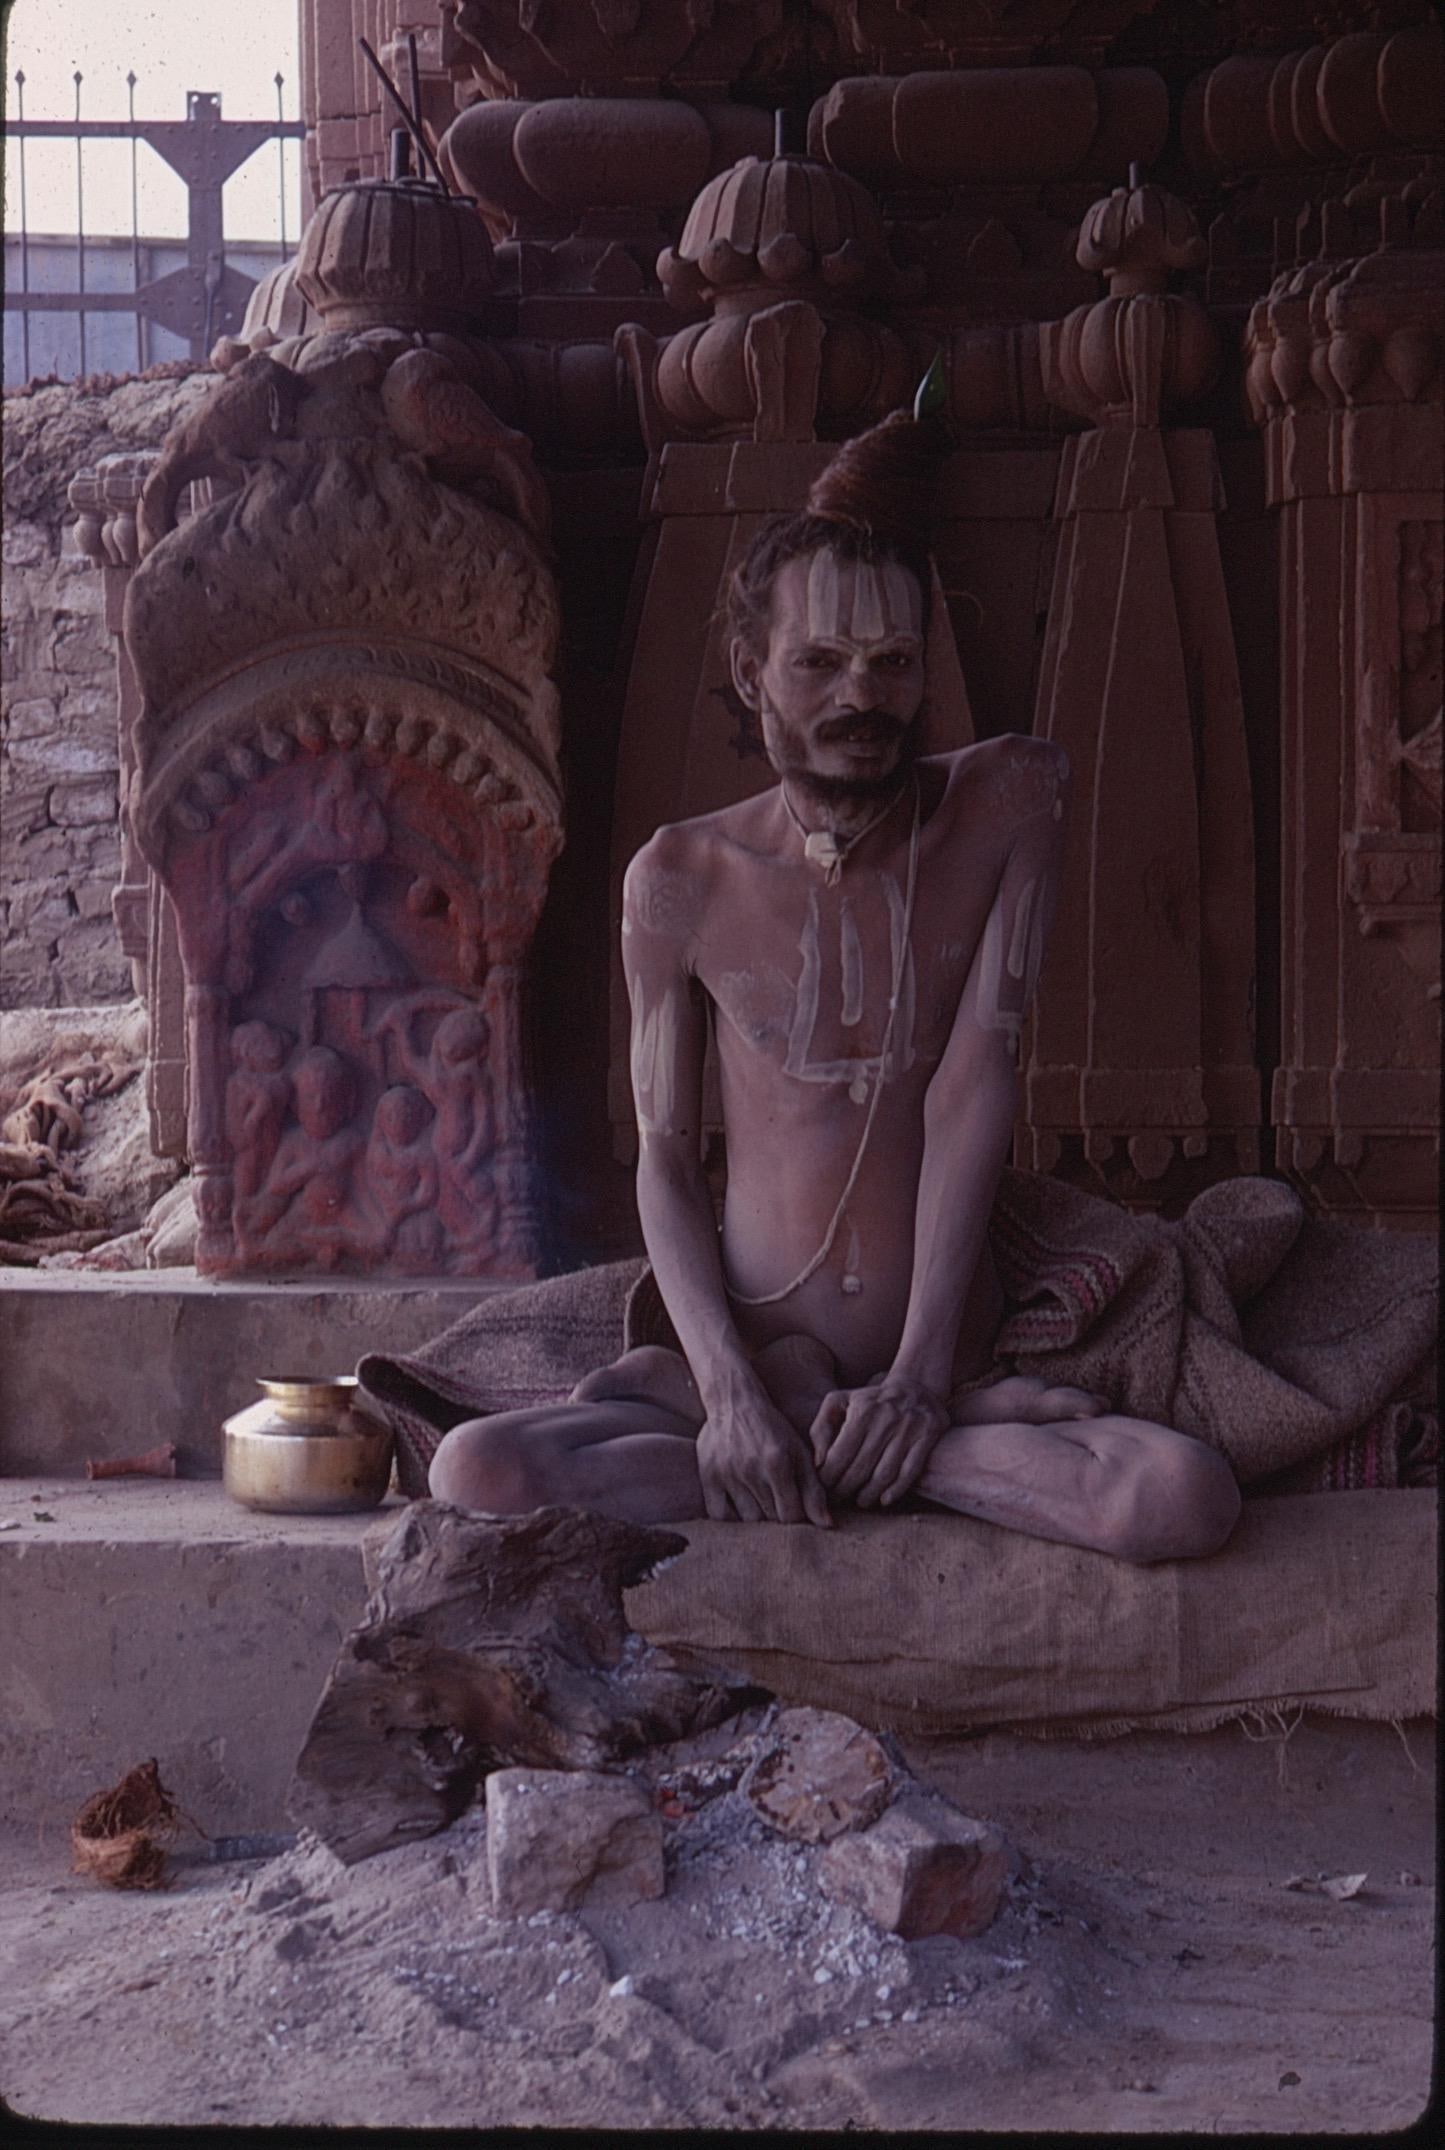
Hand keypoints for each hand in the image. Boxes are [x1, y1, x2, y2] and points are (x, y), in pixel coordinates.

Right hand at [696, 1367, 831, 1527]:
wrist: (734, 1403)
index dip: (797, 1516)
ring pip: (747, 1519)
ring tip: (761, 1501)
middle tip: (778, 1502)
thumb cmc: (772, 1430)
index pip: (790, 1514)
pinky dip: (731, 1516)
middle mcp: (750, 1469)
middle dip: (778, 1515)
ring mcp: (726, 1474)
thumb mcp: (799, 1453)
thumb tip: (827, 1525)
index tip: (796, 1507)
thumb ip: (814, 1490)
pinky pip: (719, 1514)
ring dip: (757, 1516)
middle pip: (770, 1518)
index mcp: (777, 1462)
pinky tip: (740, 1506)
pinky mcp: (708, 1476)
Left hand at [809, 1378, 950, 1508]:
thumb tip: (819, 1462)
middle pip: (861, 1467)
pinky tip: (884, 1500)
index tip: (823, 1489)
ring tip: (860, 1501)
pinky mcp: (928, 1436)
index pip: (840, 1455)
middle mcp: (885, 1420)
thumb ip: (821, 1428)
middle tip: (838, 1500)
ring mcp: (908, 1429)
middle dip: (845, 1489)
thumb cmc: (870, 1400)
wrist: (915, 1386)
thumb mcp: (839, 1402)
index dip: (828, 1477)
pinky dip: (897, 1489)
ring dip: (869, 1494)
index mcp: (861, 1412)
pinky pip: (911, 1470)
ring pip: (885, 1473)